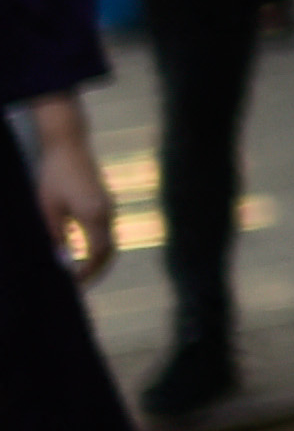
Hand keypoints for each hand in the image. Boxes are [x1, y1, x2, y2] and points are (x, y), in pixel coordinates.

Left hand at [28, 100, 115, 281]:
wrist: (68, 146)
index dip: (87, 272)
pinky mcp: (106, 202)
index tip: (73, 284)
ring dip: (96, 258)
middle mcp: (108, 212)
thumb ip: (56, 237)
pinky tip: (79, 250)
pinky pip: (106, 230)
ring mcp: (109, 206)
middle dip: (95, 270)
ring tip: (77, 271)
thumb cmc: (53, 176)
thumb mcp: (48, 209)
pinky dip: (97, 245)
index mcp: (94, 215)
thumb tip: (60, 263)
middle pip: (109, 251)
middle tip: (78, 284)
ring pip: (109, 241)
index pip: (98, 254)